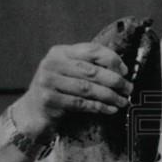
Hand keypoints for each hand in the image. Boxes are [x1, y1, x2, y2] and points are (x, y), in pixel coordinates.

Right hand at [10, 41, 133, 137]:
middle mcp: (52, 64)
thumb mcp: (69, 72)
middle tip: (128, 88)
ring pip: (87, 88)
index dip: (111, 59)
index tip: (125, 71)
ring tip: (123, 101)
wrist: (33, 111)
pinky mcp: (49, 100)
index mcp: (60, 52)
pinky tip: (110, 110)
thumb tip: (121, 70)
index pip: (90, 50)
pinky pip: (80, 104)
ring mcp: (48, 82)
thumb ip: (88, 67)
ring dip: (109, 96)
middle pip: (91, 70)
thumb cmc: (58, 90)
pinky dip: (98, 107)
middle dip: (114, 80)